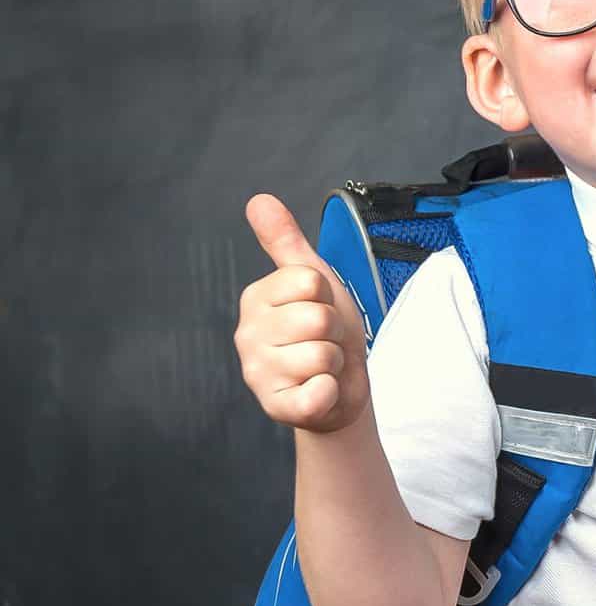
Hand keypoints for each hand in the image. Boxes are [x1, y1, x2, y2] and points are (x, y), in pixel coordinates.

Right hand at [235, 194, 371, 433]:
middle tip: (324, 342)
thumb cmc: (325, 333)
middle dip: (335, 332)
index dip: (328, 296)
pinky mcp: (277, 406)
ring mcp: (258, 373)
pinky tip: (318, 391)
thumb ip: (285, 241)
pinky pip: (318, 392)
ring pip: (323, 354)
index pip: (310, 281)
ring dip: (334, 363)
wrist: (338, 390)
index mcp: (256, 298)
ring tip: (321, 366)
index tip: (320, 309)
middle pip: (319, 318)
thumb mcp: (312, 281)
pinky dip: (329, 392)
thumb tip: (259, 199)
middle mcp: (248, 334)